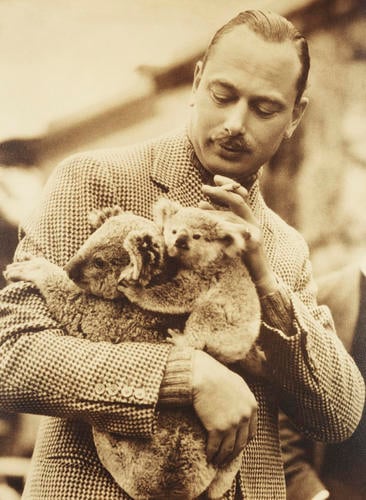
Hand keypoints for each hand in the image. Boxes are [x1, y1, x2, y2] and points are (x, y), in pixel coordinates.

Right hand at [192, 350, 257, 464]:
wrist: (203, 375)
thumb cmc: (217, 375)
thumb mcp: (237, 384)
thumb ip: (242, 397)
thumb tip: (242, 405)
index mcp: (252, 406)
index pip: (251, 432)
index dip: (244, 441)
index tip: (237, 445)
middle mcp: (245, 417)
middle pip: (241, 443)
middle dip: (234, 453)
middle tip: (227, 458)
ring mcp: (232, 424)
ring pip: (229, 448)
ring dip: (222, 457)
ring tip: (217, 460)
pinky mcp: (217, 428)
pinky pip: (215, 447)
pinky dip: (211, 454)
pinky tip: (208, 456)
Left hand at [202, 175, 277, 296]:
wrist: (259, 275)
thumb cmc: (241, 256)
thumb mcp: (228, 233)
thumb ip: (218, 218)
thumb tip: (201, 203)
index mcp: (246, 218)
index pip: (238, 196)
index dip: (227, 186)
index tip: (214, 178)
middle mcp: (252, 222)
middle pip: (238, 201)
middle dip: (221, 192)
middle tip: (204, 187)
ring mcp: (254, 232)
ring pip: (236, 216)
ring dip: (218, 210)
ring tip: (201, 205)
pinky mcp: (254, 243)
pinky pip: (240, 232)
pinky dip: (227, 227)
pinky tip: (216, 225)